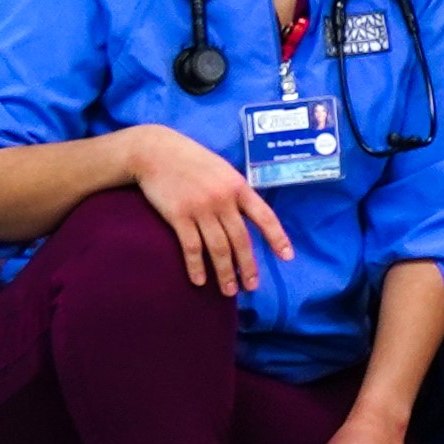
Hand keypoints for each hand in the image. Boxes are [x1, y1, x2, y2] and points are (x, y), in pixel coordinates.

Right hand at [122, 125, 297, 294]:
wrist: (155, 152)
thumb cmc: (191, 161)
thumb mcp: (222, 170)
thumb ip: (235, 192)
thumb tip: (249, 214)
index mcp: (238, 187)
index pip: (265, 216)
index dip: (277, 237)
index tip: (287, 257)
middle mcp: (223, 199)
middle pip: (240, 239)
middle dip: (248, 266)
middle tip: (251, 286)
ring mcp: (201, 208)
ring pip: (218, 248)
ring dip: (225, 272)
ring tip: (228, 291)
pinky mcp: (179, 215)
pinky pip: (191, 247)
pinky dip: (196, 266)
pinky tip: (199, 281)